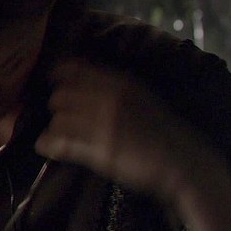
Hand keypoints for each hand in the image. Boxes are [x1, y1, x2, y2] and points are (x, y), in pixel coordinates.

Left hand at [35, 58, 201, 198]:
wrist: (181, 160)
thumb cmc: (160, 128)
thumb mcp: (139, 94)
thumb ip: (110, 84)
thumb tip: (77, 76)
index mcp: (118, 83)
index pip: (72, 69)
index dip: (58, 76)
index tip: (55, 83)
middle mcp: (108, 100)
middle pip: (60, 96)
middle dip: (57, 106)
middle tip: (63, 116)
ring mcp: (103, 125)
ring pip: (57, 120)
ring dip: (55, 128)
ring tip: (61, 134)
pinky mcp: (99, 150)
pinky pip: (59, 143)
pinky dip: (48, 144)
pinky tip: (48, 146)